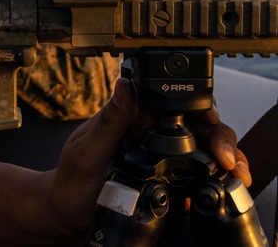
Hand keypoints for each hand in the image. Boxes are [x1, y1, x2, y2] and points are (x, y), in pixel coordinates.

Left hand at [46, 78, 250, 234]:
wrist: (68, 215)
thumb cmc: (71, 180)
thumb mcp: (87, 150)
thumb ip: (108, 121)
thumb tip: (125, 85)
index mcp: (133, 119)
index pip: (172, 103)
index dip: (197, 106)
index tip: (210, 118)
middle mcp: (150, 136)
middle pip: (196, 127)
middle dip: (219, 137)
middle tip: (224, 156)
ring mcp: (161, 159)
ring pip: (202, 150)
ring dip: (223, 157)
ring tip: (232, 170)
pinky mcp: (167, 183)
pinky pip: (197, 177)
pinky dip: (215, 180)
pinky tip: (223, 185)